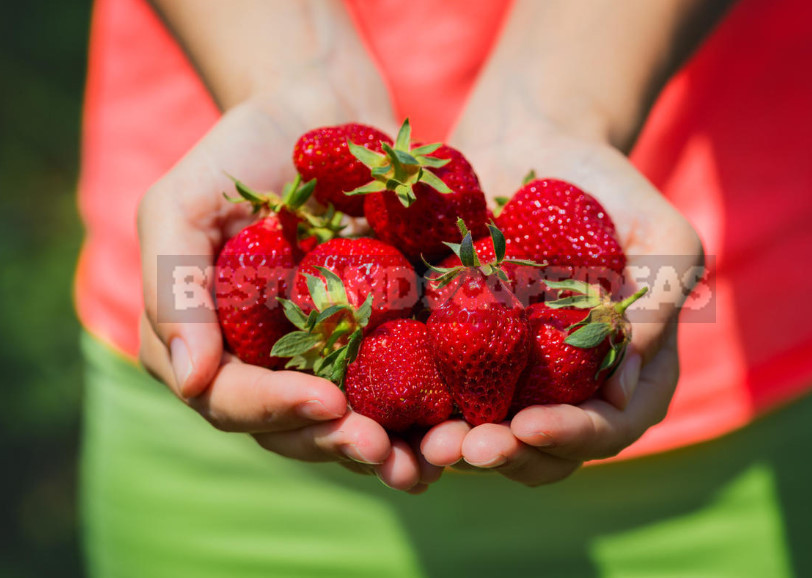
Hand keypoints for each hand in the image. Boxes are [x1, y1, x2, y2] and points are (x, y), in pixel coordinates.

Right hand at [136, 93, 441, 492]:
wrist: (319, 109)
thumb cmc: (241, 149)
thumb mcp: (184, 204)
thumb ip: (174, 288)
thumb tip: (188, 379)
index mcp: (207, 342)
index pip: (228, 399)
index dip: (273, 409)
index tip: (326, 403)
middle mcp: (262, 362)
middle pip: (290, 427)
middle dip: (334, 442)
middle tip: (380, 449)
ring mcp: (319, 355)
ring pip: (344, 423)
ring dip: (381, 448)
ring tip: (424, 460)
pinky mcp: (372, 338)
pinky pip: (392, 389)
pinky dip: (416, 416)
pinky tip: (450, 431)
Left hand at [420, 132, 702, 485]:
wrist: (529, 147)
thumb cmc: (606, 189)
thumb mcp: (661, 238)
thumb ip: (657, 306)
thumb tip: (625, 389)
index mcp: (621, 373)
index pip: (607, 427)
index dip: (573, 436)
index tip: (531, 425)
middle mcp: (564, 388)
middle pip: (542, 449)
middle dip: (506, 456)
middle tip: (467, 449)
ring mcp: (509, 375)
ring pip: (486, 435)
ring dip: (457, 449)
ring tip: (428, 445)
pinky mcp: (457, 352)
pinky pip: (436, 392)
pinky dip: (416, 411)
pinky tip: (387, 413)